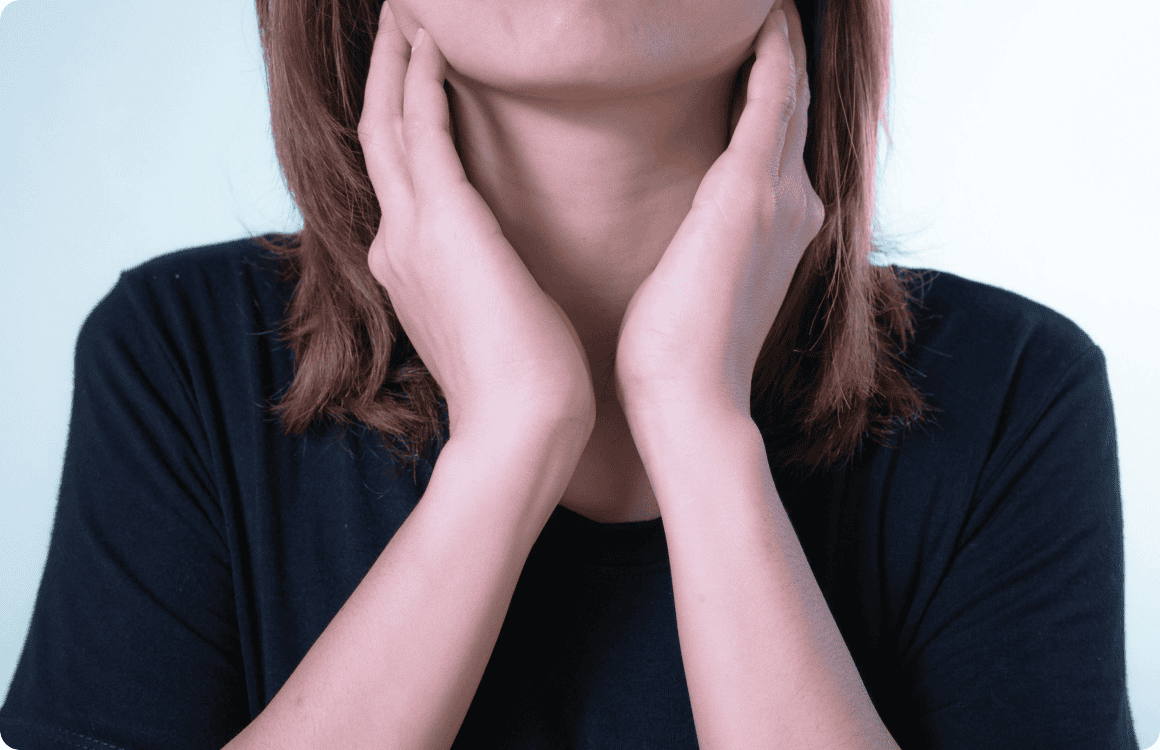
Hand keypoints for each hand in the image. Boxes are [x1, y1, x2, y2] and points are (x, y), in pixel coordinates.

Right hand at [359, 4, 595, 436]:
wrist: (519, 427)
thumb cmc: (525, 385)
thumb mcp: (494, 321)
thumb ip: (481, 286)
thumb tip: (500, 274)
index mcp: (409, 268)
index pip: (399, 178)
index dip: (399, 122)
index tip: (414, 80)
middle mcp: (396, 243)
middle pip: (378, 138)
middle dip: (384, 76)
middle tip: (395, 22)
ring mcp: (411, 231)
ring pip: (388, 122)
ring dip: (394, 62)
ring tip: (404, 14)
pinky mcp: (443, 221)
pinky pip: (420, 127)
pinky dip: (419, 78)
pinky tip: (429, 40)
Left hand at [613, 0, 824, 420]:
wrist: (690, 400)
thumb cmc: (679, 353)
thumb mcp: (699, 283)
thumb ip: (708, 245)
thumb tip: (691, 234)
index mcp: (779, 227)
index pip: (779, 138)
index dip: (775, 87)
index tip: (760, 44)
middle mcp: (794, 203)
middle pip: (792, 106)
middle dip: (784, 54)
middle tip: (769, 9)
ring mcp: (779, 196)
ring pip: (787, 93)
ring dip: (781, 44)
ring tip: (769, 5)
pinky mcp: (749, 191)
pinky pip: (771, 97)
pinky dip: (773, 52)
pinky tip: (770, 15)